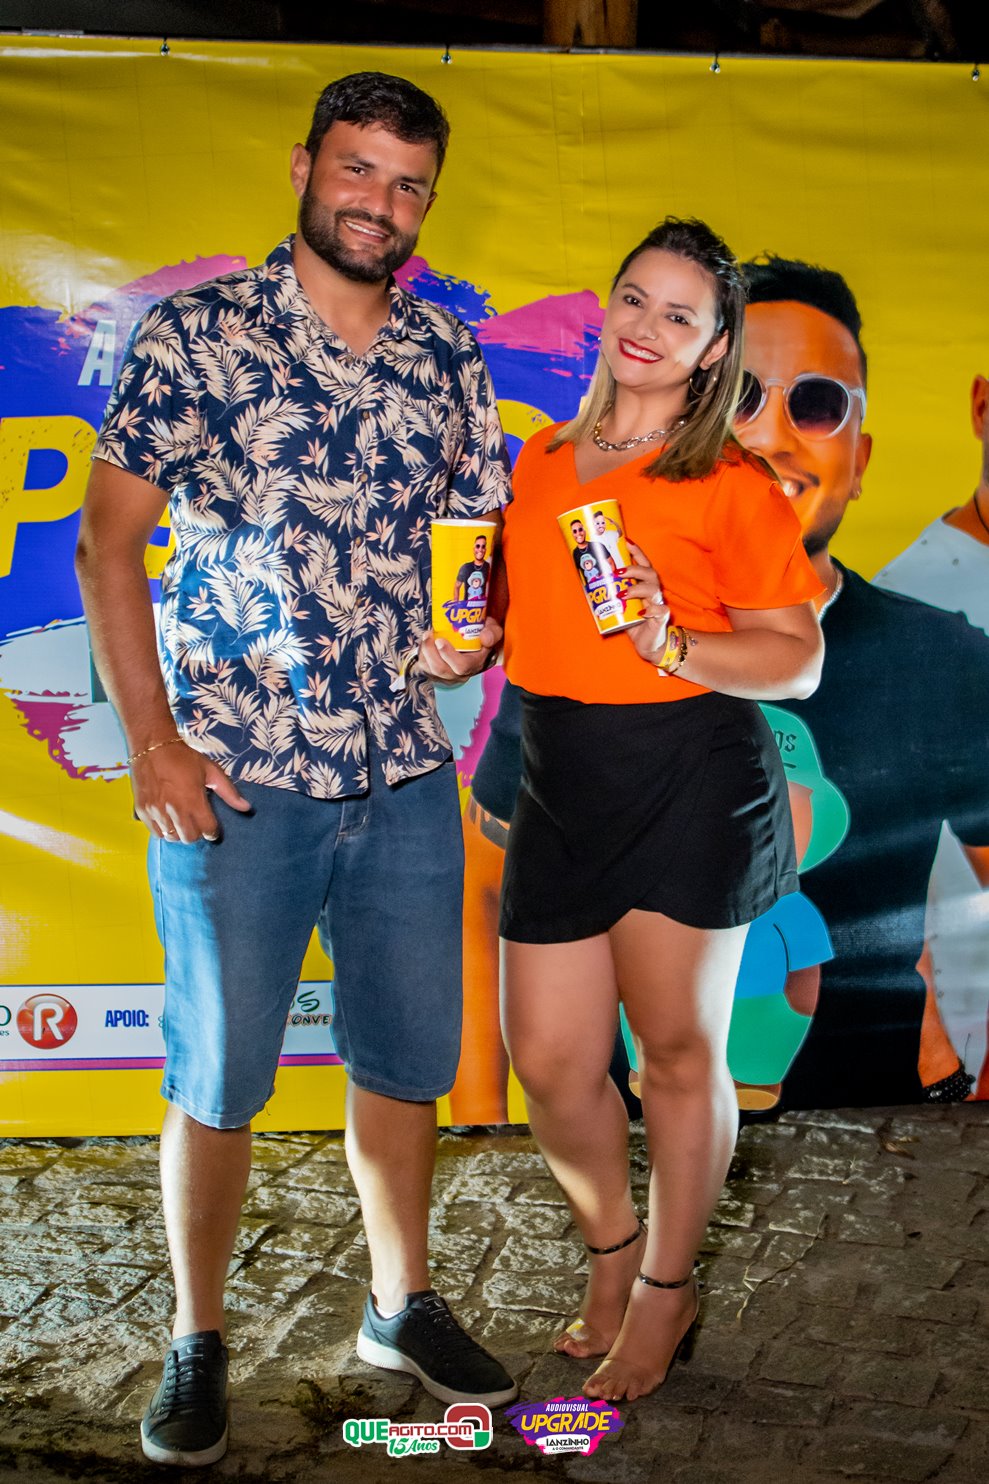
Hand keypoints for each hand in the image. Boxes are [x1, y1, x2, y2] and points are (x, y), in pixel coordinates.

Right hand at [131, 740, 250, 843]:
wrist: (152, 746)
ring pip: (172, 837)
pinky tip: (167, 820)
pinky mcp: (142, 810)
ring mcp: (157, 811)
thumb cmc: (184, 758)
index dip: (212, 831)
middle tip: (196, 824)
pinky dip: (163, 830)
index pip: (207, 830)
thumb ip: (229, 792)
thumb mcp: (211, 771)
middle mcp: (175, 809)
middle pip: (189, 838)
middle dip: (196, 833)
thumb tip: (247, 807)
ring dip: (179, 833)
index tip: (212, 828)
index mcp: (193, 800)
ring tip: (181, 821)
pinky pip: (155, 832)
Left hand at [417, 616, 502, 682]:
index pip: (461, 666)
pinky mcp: (436, 673)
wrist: (476, 646)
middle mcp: (459, 673)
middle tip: (429, 635)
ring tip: (426, 635)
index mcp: (474, 664)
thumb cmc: (483, 638)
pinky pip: (425, 666)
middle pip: (441, 670)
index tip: (440, 640)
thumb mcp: (493, 632)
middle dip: (431, 652)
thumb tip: (484, 637)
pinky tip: (426, 641)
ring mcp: (446, 675)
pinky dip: (422, 653)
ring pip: (430, 669)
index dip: (449, 655)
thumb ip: (493, 632)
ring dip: (425, 651)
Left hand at [623, 542, 671, 666]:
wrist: (648, 644)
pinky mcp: (661, 618)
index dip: (636, 552)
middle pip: (650, 573)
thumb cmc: (633, 622)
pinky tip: (642, 613)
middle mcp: (653, 592)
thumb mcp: (621, 606)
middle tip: (618, 572)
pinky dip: (651, 610)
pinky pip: (660, 611)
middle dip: (634, 569)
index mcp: (644, 585)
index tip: (626, 541)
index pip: (643, 564)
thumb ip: (611, 594)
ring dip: (637, 589)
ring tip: (623, 593)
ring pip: (653, 590)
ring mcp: (658, 604)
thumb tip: (588, 582)